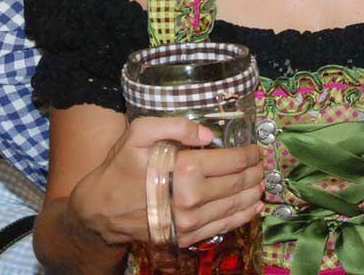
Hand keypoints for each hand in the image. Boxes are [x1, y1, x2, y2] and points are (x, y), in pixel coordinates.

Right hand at [68, 116, 265, 248]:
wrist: (101, 209)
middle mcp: (191, 198)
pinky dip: (244, 215)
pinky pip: (224, 226)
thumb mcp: (140, 132)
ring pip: (236, 205)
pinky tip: (254, 206)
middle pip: (238, 183)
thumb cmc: (121, 166)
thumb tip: (209, 134)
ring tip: (262, 182)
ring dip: (254, 192)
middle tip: (262, 164)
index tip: (255, 149)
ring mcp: (191, 222)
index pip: (231, 161)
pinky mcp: (187, 237)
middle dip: (255, 172)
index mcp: (184, 169)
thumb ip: (176, 124)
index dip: (249, 154)